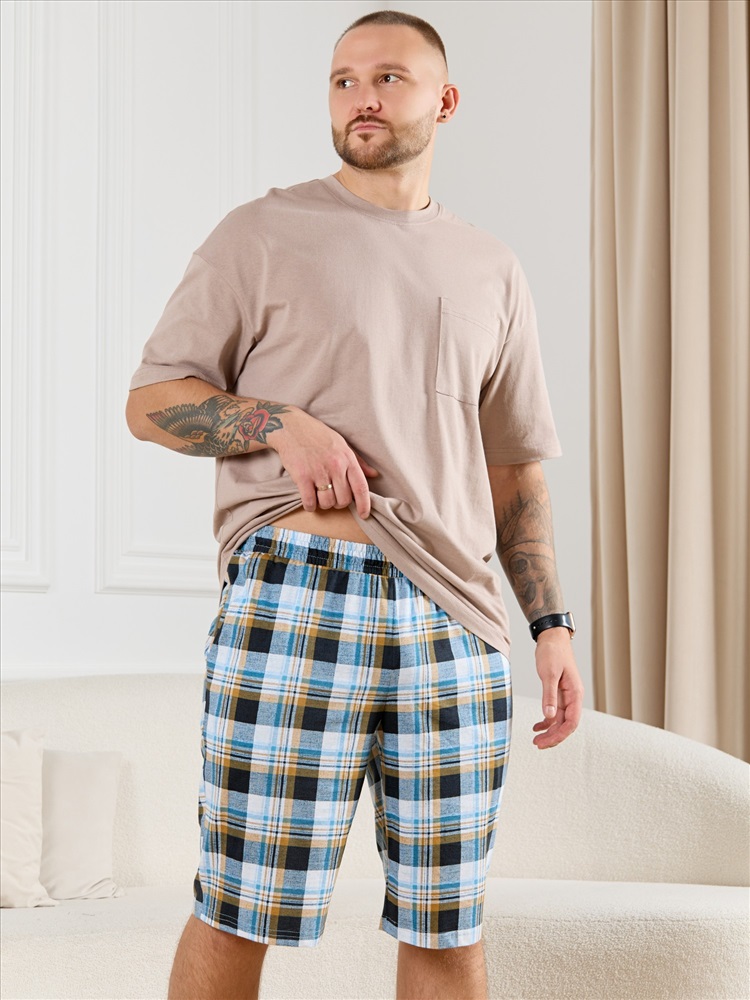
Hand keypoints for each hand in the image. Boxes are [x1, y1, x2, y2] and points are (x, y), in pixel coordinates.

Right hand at [267, 407, 378, 517]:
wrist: (291, 427)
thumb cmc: (317, 436)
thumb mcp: (342, 444)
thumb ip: (358, 462)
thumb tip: (374, 474)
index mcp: (347, 458)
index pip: (361, 487)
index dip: (364, 504)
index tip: (364, 515)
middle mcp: (335, 466)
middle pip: (344, 499)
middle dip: (339, 503)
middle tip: (332, 496)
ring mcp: (318, 472)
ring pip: (327, 503)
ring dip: (324, 504)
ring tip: (319, 496)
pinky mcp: (302, 477)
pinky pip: (310, 502)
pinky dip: (310, 506)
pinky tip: (309, 500)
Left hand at [532, 628, 583, 748]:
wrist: (552, 637)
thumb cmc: (553, 652)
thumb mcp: (549, 673)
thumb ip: (549, 695)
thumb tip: (549, 716)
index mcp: (575, 693)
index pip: (572, 722)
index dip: (560, 735)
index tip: (546, 741)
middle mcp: (573, 697)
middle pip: (566, 724)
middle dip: (553, 737)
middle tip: (537, 744)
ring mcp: (566, 696)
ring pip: (560, 720)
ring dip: (549, 731)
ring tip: (536, 740)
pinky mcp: (558, 693)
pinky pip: (555, 712)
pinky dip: (546, 721)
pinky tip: (537, 726)